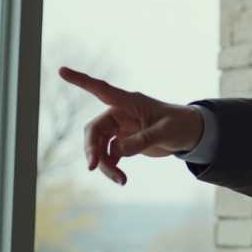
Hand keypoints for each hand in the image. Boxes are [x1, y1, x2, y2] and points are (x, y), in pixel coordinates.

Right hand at [58, 66, 204, 185]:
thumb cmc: (181, 125)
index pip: (101, 89)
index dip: (81, 81)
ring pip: (99, 146)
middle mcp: (121, 113)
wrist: (190, 134)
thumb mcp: (166, 132)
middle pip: (94, 130)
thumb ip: (144, 140)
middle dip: (92, 149)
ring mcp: (120, 128)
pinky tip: (121, 179)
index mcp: (130, 102)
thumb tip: (119, 151)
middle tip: (93, 168)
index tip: (61, 70)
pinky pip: (108, 155)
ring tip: (121, 180)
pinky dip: (111, 168)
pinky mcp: (123, 142)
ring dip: (104, 164)